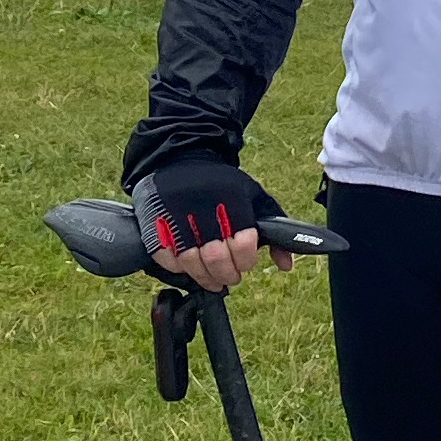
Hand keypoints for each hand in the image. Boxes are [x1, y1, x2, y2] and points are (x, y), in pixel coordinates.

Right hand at [130, 158, 288, 291]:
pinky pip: (166, 258)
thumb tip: (286, 265)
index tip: (246, 263)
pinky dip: (179, 269)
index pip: (243, 242)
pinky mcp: (154, 222)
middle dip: (227, 275)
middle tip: (230, 277)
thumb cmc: (222, 185)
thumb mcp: (252, 196)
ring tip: (213, 280)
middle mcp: (202, 205)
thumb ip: (273, 230)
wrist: (181, 160)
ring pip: (191, 262)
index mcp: (230, 197)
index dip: (246, 260)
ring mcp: (175, 214)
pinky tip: (191, 267)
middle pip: (216, 257)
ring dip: (205, 278)